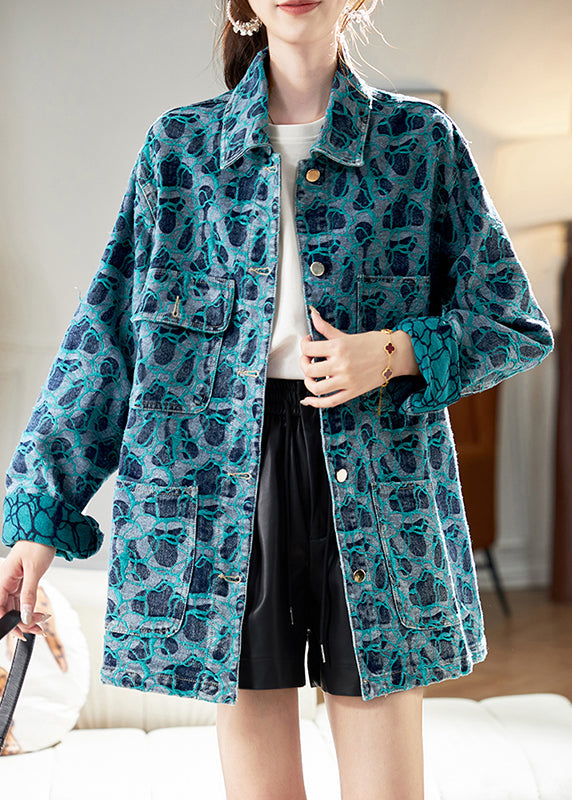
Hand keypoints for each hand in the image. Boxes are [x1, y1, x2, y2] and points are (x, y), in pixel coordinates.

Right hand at [0, 541, 55, 639]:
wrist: (46, 530)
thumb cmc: (38, 544)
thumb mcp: (35, 571)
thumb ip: (29, 594)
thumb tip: (24, 616)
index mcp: (3, 579)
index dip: (8, 623)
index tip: (20, 633)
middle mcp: (5, 583)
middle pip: (7, 610)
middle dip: (22, 623)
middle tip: (38, 630)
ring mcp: (13, 583)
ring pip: (16, 607)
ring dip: (27, 618)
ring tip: (41, 626)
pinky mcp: (21, 583)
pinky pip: (22, 601)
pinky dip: (30, 609)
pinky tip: (38, 616)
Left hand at [299, 306, 419, 408]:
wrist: (395, 354)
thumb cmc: (374, 343)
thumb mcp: (346, 334)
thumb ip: (326, 328)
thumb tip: (313, 314)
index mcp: (338, 347)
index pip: (308, 349)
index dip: (303, 345)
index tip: (307, 343)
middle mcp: (340, 365)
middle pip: (309, 369)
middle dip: (303, 363)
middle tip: (307, 359)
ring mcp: (346, 380)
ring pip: (316, 388)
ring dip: (308, 382)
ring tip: (311, 376)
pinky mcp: (352, 392)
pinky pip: (330, 402)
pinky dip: (316, 403)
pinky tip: (309, 399)